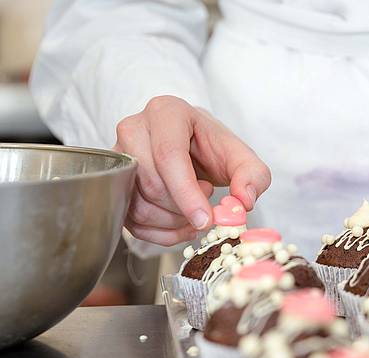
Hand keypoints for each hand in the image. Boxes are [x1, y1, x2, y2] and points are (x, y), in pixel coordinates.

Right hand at [115, 96, 270, 245]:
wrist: (192, 149)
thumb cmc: (213, 149)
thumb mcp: (243, 158)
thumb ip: (254, 176)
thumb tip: (244, 201)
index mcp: (167, 113)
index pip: (169, 155)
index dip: (186, 193)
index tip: (205, 219)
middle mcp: (134, 129)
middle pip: (151, 183)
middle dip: (184, 207)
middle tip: (207, 198)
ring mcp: (118, 156)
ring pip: (138, 205)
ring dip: (172, 222)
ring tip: (195, 209)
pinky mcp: (114, 183)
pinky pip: (130, 220)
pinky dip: (160, 233)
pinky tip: (181, 225)